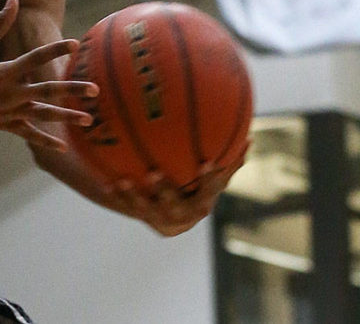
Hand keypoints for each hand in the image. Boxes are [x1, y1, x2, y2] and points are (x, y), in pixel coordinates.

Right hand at [0, 0, 97, 149]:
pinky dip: (44, 140)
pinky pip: (27, 133)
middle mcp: (9, 93)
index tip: (75, 44)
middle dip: (71, 90)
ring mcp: (7, 111)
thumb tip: (13, 0)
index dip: (55, 50)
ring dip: (66, 117)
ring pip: (42, 115)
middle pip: (46, 91)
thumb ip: (0, 23)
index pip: (35, 58)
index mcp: (4, 72)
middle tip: (94, 89)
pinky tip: (63, 146)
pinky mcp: (4, 124)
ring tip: (88, 120)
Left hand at [110, 141, 249, 235]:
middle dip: (166, 191)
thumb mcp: (209, 173)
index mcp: (205, 200)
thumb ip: (229, 160)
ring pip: (149, 210)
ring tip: (124, 180)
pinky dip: (120, 196)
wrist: (166, 207)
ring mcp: (166, 220)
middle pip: (178, 206)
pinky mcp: (147, 219)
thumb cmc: (193, 181)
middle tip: (153, 172)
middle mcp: (187, 215)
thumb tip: (251, 137)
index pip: (212, 190)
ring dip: (136, 195)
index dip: (210, 179)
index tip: (205, 162)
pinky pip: (131, 208)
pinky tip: (108, 183)